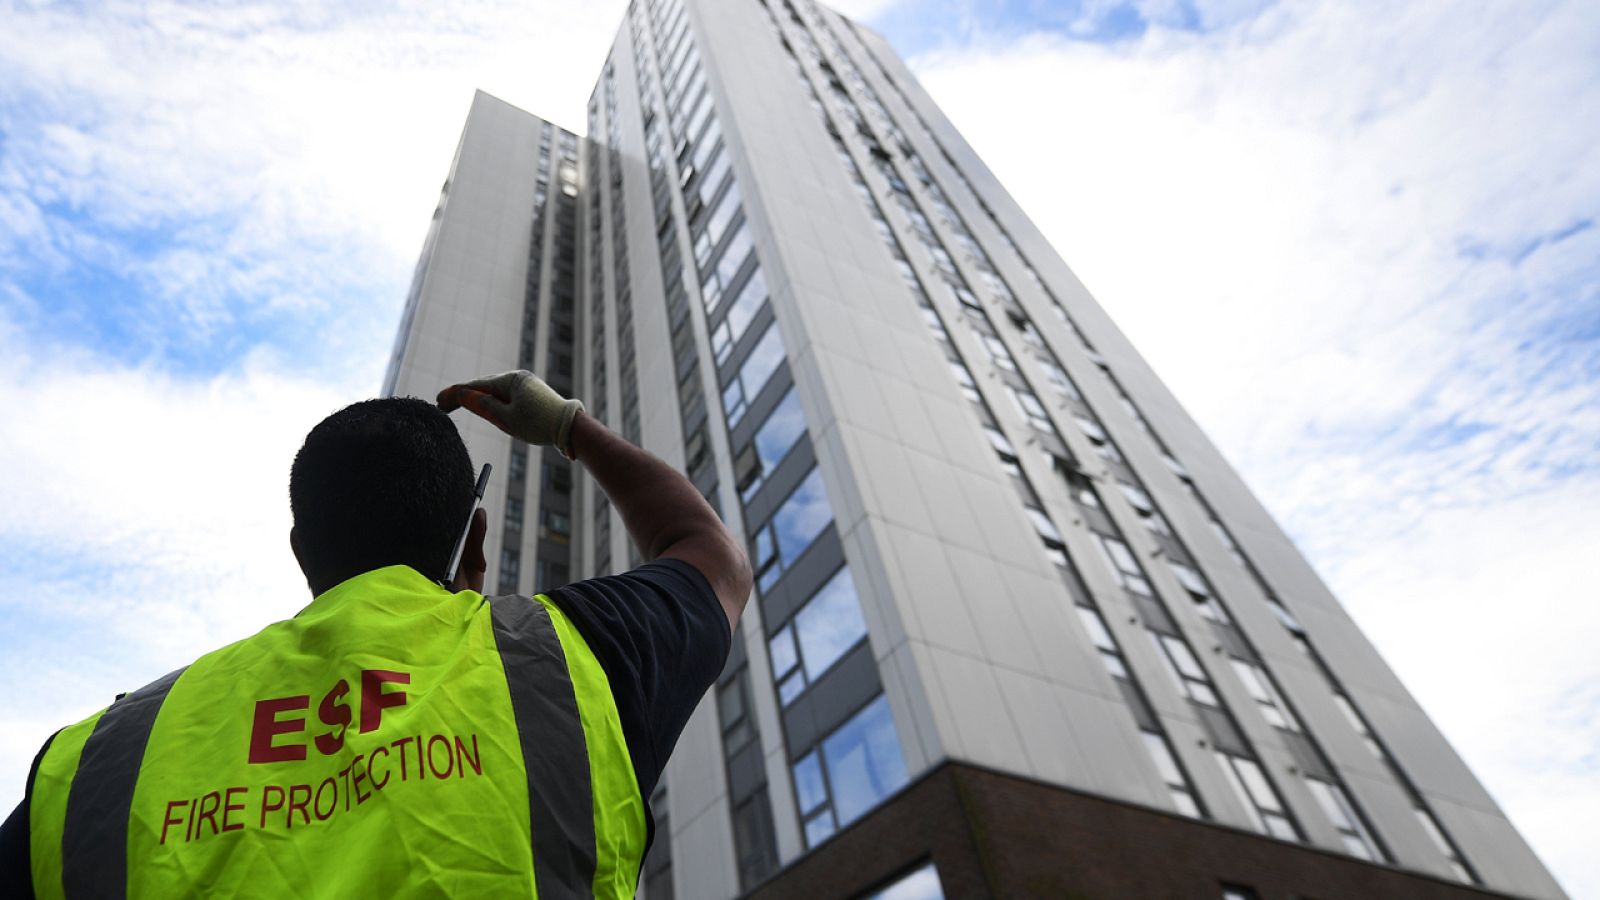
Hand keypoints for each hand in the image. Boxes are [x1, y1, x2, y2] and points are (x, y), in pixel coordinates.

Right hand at [437, 371, 584, 456]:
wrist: (571, 428)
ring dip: (475, 397)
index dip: (455, 394)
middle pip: (483, 385)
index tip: (438, 401)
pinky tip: (481, 404)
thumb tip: (463, 395)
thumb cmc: (539, 424)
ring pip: (494, 390)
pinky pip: (505, 395)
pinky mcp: (531, 394)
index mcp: (510, 380)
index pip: (475, 386)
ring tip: (456, 404)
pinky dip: (490, 400)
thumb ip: (483, 405)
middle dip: (462, 395)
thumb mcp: (506, 418)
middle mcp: (518, 378)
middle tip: (442, 404)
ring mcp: (525, 385)